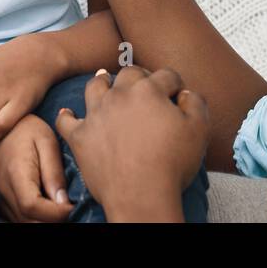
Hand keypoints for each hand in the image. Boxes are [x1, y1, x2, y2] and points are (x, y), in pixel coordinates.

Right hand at [0, 114, 73, 222]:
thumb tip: (63, 202)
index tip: (72, 206)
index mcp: (16, 173)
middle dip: (52, 220)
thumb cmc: (30, 131)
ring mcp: (1, 197)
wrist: (6, 129)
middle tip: (70, 208)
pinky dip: (36, 219)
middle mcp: (4, 189)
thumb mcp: (47, 143)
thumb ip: (54, 172)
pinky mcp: (3, 201)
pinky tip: (49, 208)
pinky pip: (19, 218)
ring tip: (61, 208)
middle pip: (27, 220)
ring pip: (23, 223)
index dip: (54, 213)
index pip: (31, 206)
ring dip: (44, 221)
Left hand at [54, 66, 208, 222]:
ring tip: (105, 81)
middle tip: (146, 85)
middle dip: (140, 76)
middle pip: (129, 74)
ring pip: (95, 86)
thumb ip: (195, 103)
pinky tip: (68, 113)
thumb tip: (185, 94)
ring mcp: (97, 115)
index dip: (175, 84)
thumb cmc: (172, 163)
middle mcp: (120, 95)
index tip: (178, 94)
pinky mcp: (80, 137)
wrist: (141, 194)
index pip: (166, 75)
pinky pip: (67, 121)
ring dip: (102, 82)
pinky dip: (67, 116)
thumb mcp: (199, 129)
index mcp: (149, 90)